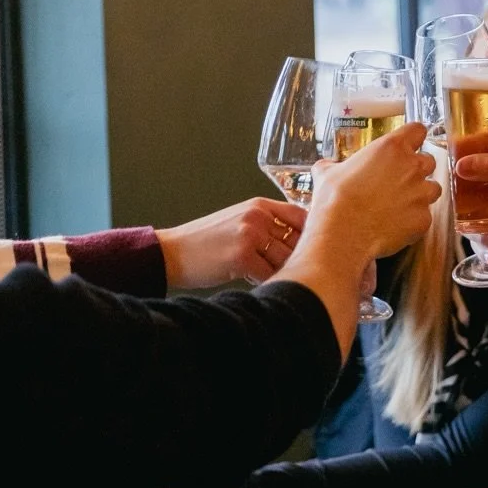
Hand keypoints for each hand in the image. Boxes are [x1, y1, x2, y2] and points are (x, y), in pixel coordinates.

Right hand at [156, 199, 307, 288]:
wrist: (171, 253)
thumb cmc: (205, 243)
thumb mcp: (238, 222)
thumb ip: (267, 226)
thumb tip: (301, 243)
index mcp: (259, 206)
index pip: (301, 216)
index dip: (312, 234)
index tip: (315, 249)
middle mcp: (258, 217)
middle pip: (298, 240)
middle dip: (299, 259)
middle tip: (297, 271)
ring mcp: (251, 235)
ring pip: (286, 259)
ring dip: (281, 272)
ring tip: (269, 276)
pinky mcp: (243, 256)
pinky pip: (269, 274)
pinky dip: (265, 282)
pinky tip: (251, 280)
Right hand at [301, 122, 439, 264]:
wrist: (343, 234)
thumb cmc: (335, 199)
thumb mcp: (327, 173)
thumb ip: (334, 165)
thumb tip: (327, 166)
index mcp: (392, 148)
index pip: (417, 130)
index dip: (414, 137)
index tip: (410, 143)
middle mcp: (412, 167)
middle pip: (429, 161)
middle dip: (418, 169)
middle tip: (400, 180)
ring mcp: (421, 194)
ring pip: (433, 189)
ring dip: (421, 194)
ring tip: (400, 204)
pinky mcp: (424, 219)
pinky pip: (425, 216)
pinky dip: (414, 219)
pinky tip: (396, 224)